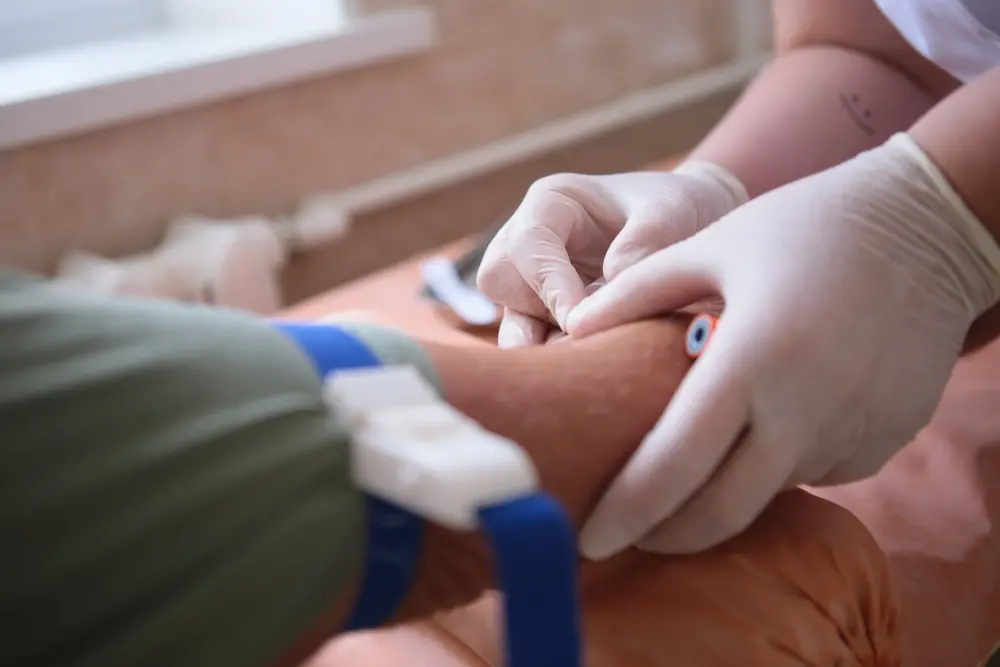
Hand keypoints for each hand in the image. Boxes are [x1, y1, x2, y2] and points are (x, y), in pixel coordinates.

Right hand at [476, 165, 747, 346]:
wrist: (696, 226)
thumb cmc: (679, 209)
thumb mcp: (671, 214)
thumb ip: (641, 246)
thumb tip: (598, 304)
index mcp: (552, 202)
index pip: (527, 245)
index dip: (550, 286)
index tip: (583, 321)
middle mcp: (529, 239)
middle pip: (498, 280)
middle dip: (535, 313)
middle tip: (584, 337)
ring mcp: (532, 280)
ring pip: (510, 318)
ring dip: (542, 346)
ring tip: (587, 365)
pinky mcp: (544, 314)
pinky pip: (532, 344)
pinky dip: (556, 361)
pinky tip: (588, 373)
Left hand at [569, 133, 999, 557]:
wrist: (927, 226)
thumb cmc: (806, 226)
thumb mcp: (713, 244)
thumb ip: (638, 292)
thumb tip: (571, 329)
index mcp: (751, 360)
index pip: (675, 464)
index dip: (626, 512)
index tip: (590, 538)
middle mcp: (805, 412)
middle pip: (720, 512)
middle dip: (666, 535)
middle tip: (630, 533)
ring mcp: (852, 433)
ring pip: (767, 491)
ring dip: (726, 484)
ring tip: (700, 450)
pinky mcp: (885, 442)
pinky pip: (814, 471)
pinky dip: (780, 458)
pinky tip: (774, 413)